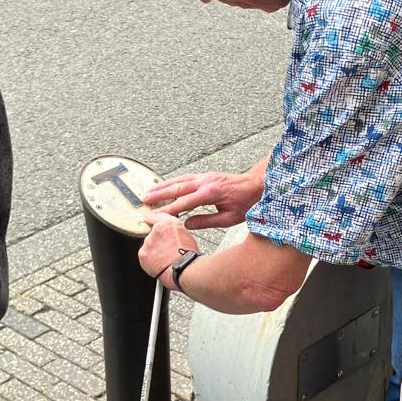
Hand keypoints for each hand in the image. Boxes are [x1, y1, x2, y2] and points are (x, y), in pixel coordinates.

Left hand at [138, 212, 196, 283]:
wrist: (184, 268)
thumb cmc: (188, 255)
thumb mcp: (186, 235)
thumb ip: (173, 230)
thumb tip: (170, 233)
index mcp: (168, 223)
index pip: (155, 216)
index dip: (153, 220)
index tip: (150, 221)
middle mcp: (156, 230)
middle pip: (152, 233)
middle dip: (157, 240)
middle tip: (167, 249)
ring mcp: (148, 242)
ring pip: (148, 245)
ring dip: (153, 250)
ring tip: (165, 258)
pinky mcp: (143, 254)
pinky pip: (144, 256)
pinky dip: (149, 260)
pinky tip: (159, 263)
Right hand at [142, 169, 261, 230]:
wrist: (257, 185)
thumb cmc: (245, 202)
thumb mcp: (229, 218)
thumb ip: (206, 221)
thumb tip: (186, 225)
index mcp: (211, 193)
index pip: (184, 202)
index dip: (168, 210)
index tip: (156, 215)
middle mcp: (206, 181)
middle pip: (177, 187)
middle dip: (159, 194)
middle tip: (144, 199)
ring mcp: (205, 176)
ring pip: (179, 180)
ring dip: (163, 186)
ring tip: (148, 191)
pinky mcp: (206, 175)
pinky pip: (185, 178)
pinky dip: (173, 182)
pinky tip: (165, 186)